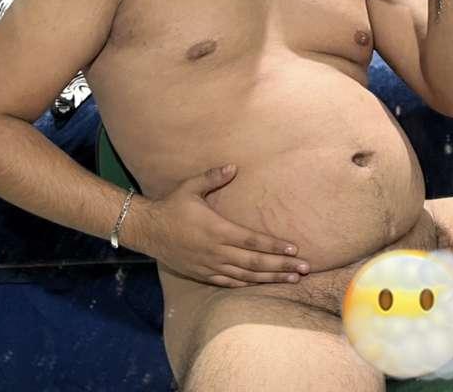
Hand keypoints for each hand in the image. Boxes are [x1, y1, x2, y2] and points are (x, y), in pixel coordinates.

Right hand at [135, 164, 310, 286]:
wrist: (147, 230)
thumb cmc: (172, 206)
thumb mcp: (190, 187)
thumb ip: (212, 177)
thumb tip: (233, 166)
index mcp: (217, 229)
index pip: (252, 241)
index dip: (275, 246)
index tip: (294, 249)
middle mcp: (216, 251)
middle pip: (255, 263)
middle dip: (282, 266)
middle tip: (305, 269)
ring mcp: (209, 265)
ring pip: (246, 276)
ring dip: (271, 278)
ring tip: (292, 279)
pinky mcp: (202, 273)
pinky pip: (229, 282)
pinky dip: (248, 284)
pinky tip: (263, 284)